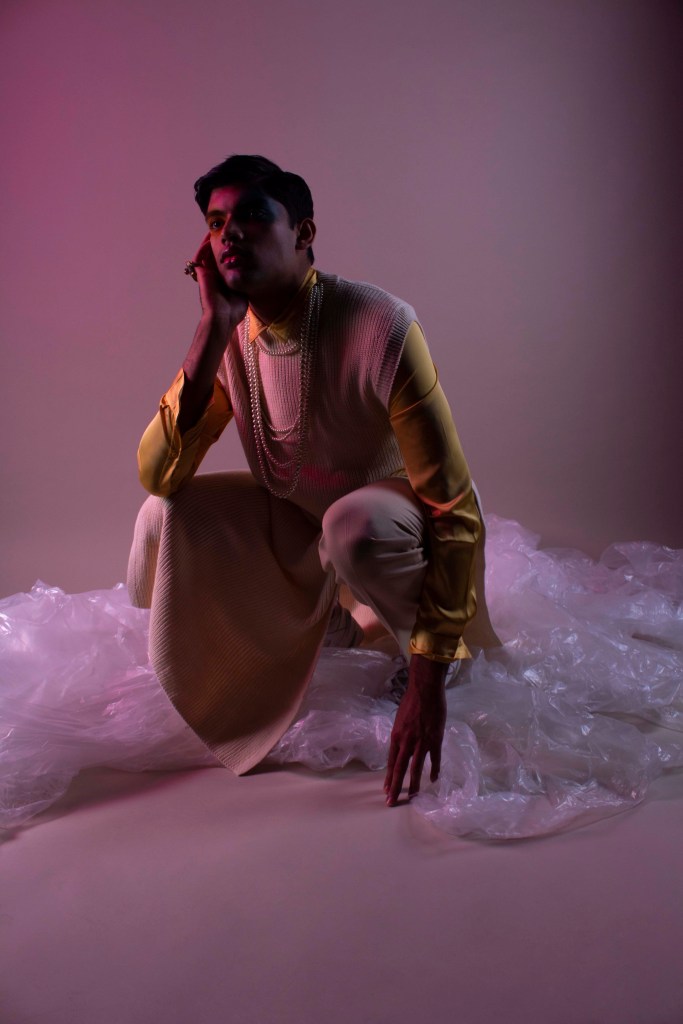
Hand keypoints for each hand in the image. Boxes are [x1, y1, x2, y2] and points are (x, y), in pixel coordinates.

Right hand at [191, 233, 247, 327]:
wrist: (222, 318)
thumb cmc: (233, 311)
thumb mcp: (242, 294)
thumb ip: (244, 284)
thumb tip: (252, 276)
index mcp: (224, 281)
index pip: (226, 263)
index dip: (229, 252)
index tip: (236, 242)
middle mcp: (215, 276)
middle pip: (215, 256)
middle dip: (219, 244)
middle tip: (224, 232)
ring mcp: (207, 274)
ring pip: (207, 254)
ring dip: (210, 243)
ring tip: (215, 231)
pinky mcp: (202, 273)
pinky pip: (200, 256)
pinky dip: (203, 247)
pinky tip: (209, 238)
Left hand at [384, 654, 447, 805]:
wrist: (425, 690)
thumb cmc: (411, 702)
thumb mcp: (399, 720)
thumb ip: (401, 736)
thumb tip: (402, 749)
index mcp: (396, 736)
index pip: (391, 762)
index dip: (388, 778)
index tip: (386, 790)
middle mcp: (406, 742)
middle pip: (399, 769)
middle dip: (395, 787)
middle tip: (391, 802)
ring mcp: (421, 742)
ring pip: (416, 768)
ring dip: (413, 784)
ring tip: (411, 797)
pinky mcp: (435, 739)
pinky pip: (434, 758)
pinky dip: (434, 770)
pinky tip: (433, 780)